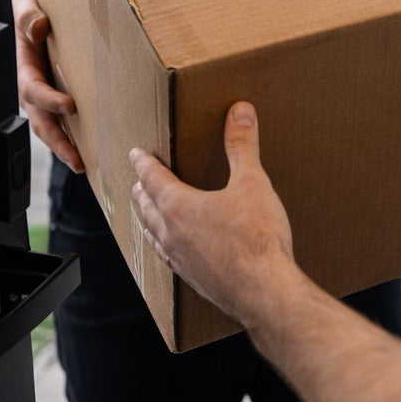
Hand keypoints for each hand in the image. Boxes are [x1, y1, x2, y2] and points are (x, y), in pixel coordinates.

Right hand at [12, 0, 83, 172]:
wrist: (33, 14)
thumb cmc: (31, 12)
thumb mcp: (26, 7)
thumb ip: (29, 17)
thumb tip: (38, 27)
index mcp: (25, 70)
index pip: (34, 90)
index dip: (49, 100)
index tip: (70, 106)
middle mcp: (33, 89)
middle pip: (41, 122)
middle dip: (58, 142)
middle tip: (77, 160)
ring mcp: (46, 96)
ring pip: (52, 127)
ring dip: (67, 147)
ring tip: (85, 165)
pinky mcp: (59, 97)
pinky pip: (65, 120)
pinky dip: (76, 136)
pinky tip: (94, 149)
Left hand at [130, 102, 294, 328]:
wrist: (265, 291)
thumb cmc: (256, 237)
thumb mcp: (252, 182)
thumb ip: (243, 145)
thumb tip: (240, 110)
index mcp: (179, 207)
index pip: (153, 179)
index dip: (143, 163)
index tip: (135, 154)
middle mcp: (172, 235)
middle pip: (147, 208)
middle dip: (142, 192)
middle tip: (138, 182)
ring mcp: (181, 262)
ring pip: (154, 236)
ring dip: (148, 220)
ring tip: (149, 215)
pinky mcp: (195, 280)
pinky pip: (169, 258)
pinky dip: (164, 245)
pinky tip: (176, 250)